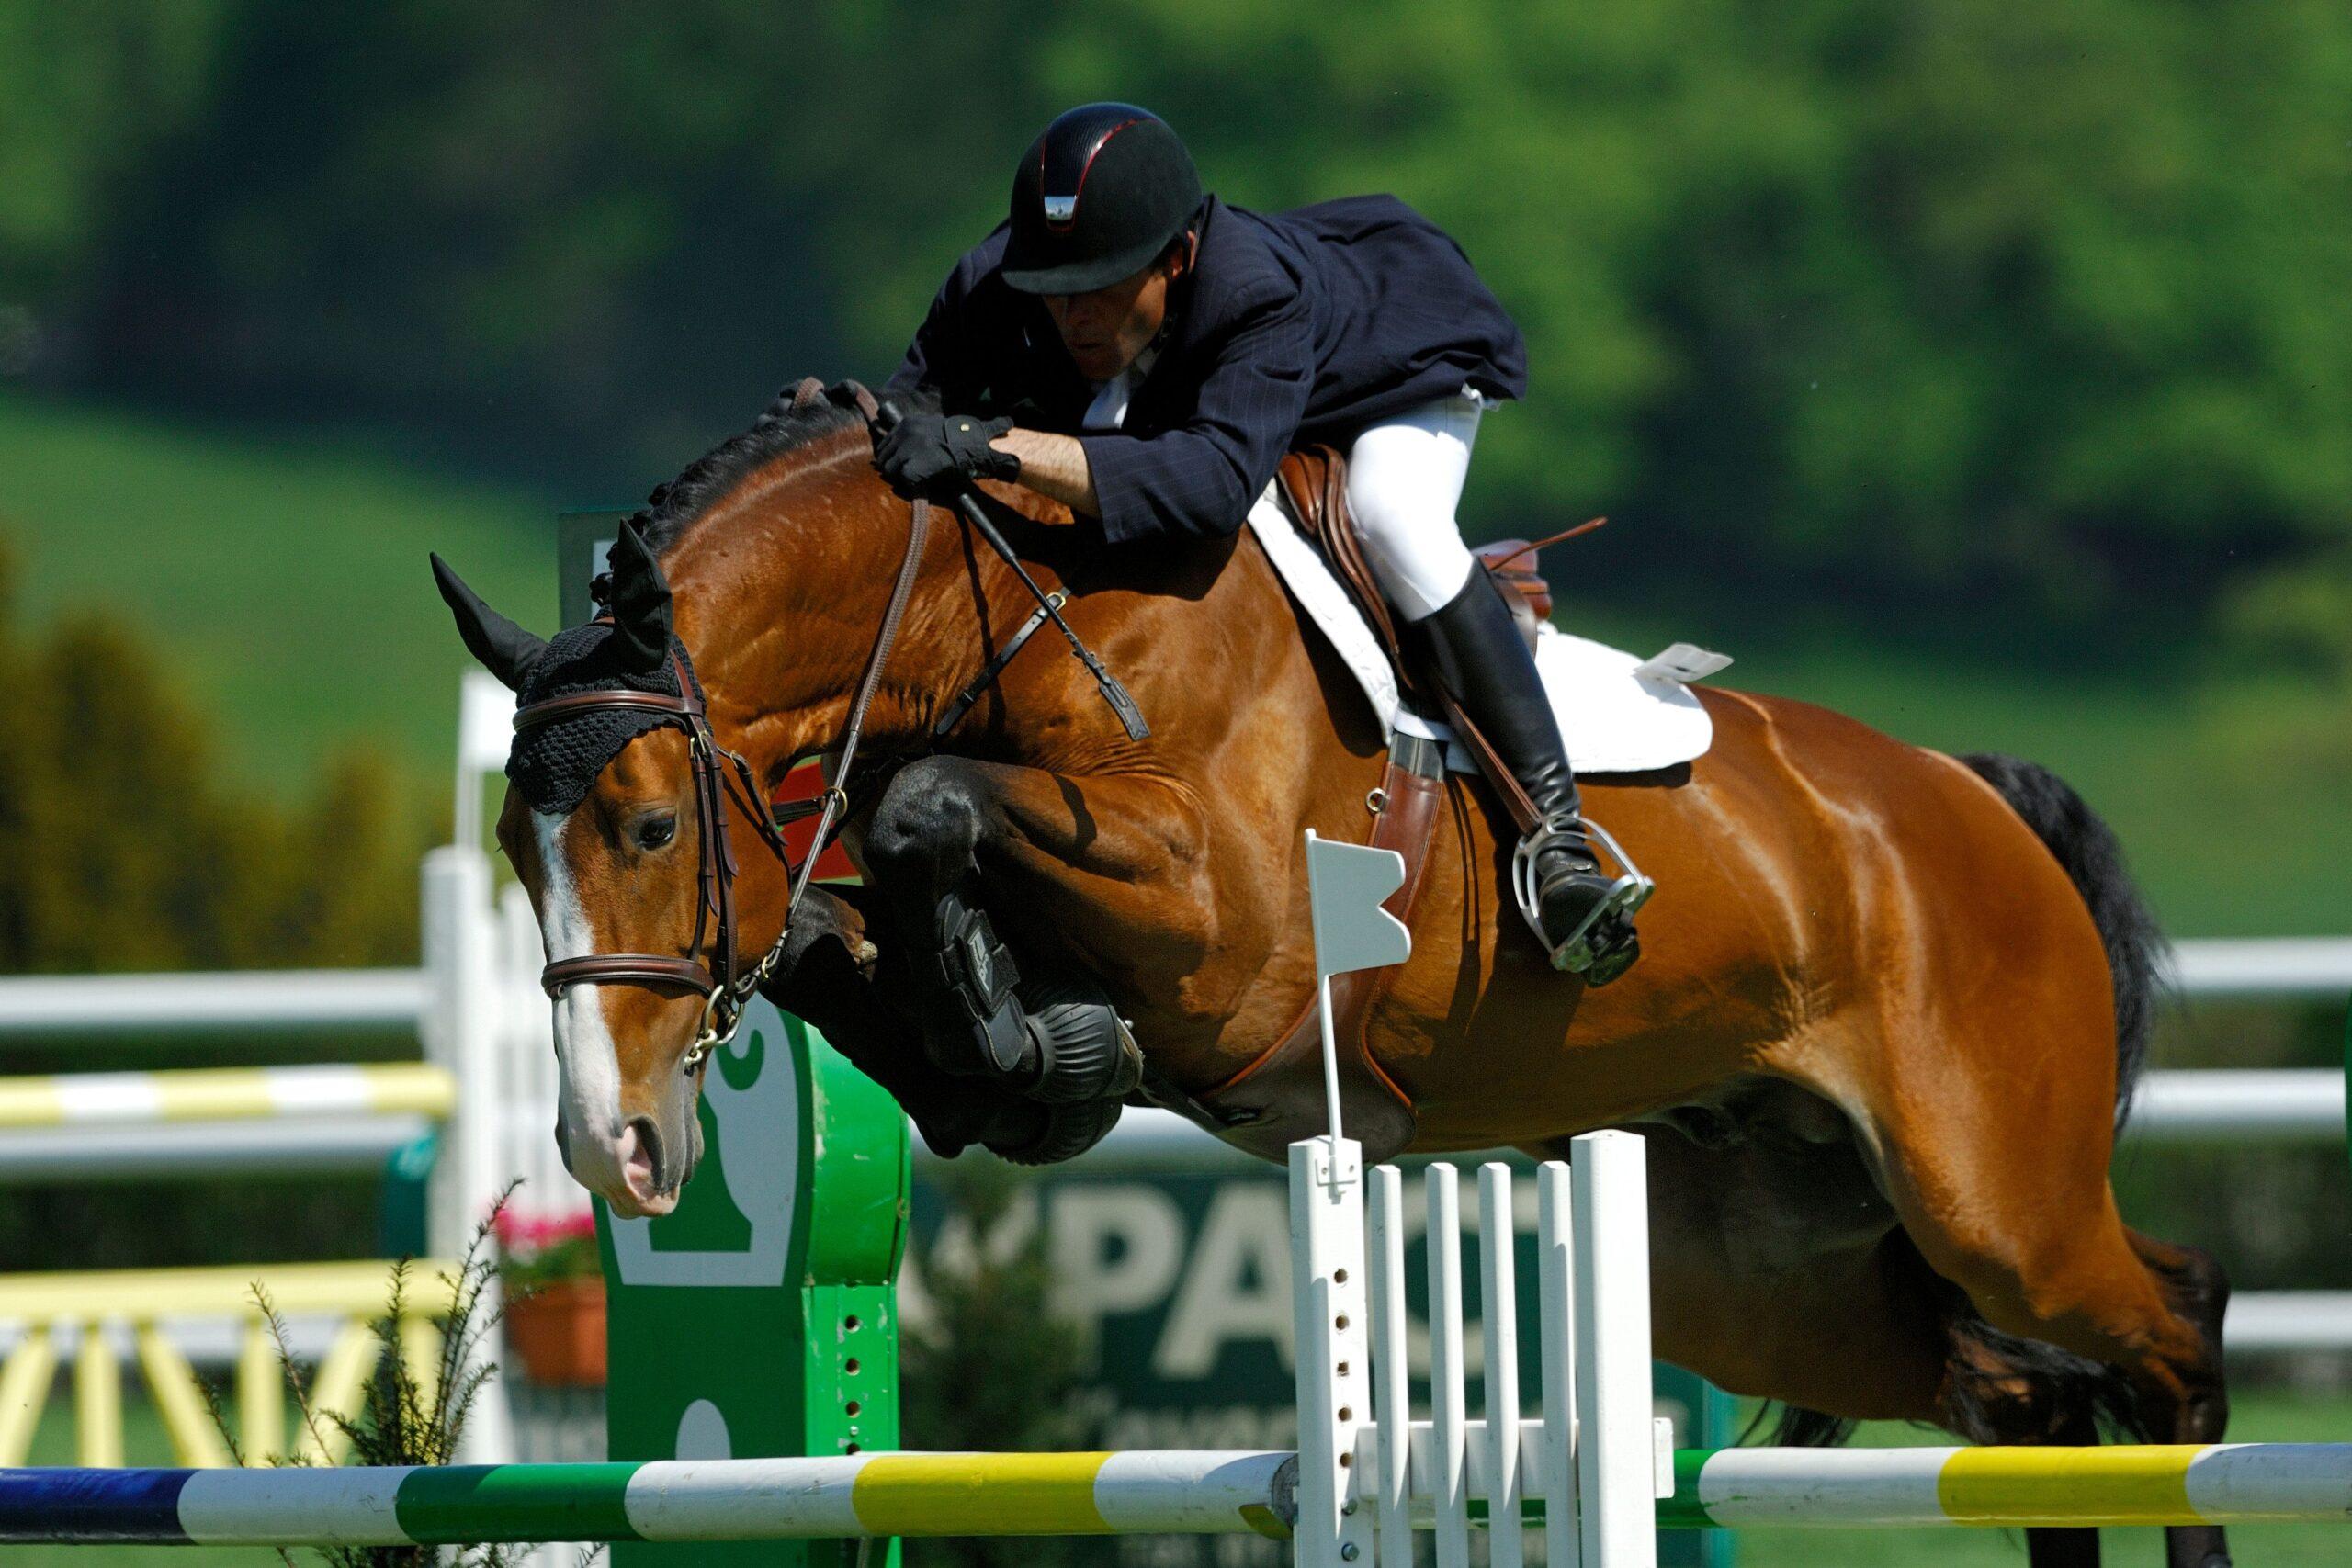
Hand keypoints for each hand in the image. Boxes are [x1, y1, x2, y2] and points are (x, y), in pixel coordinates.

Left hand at [874, 411, 1019, 495]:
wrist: (975, 446)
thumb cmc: (961, 438)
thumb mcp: (935, 427)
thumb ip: (918, 432)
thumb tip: (905, 444)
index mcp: (908, 423)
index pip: (886, 441)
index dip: (892, 454)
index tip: (899, 461)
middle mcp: (905, 434)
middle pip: (883, 456)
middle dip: (892, 465)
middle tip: (905, 473)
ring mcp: (907, 450)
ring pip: (889, 469)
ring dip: (900, 475)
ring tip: (915, 478)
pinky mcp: (913, 467)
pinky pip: (903, 479)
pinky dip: (911, 483)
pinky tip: (923, 482)